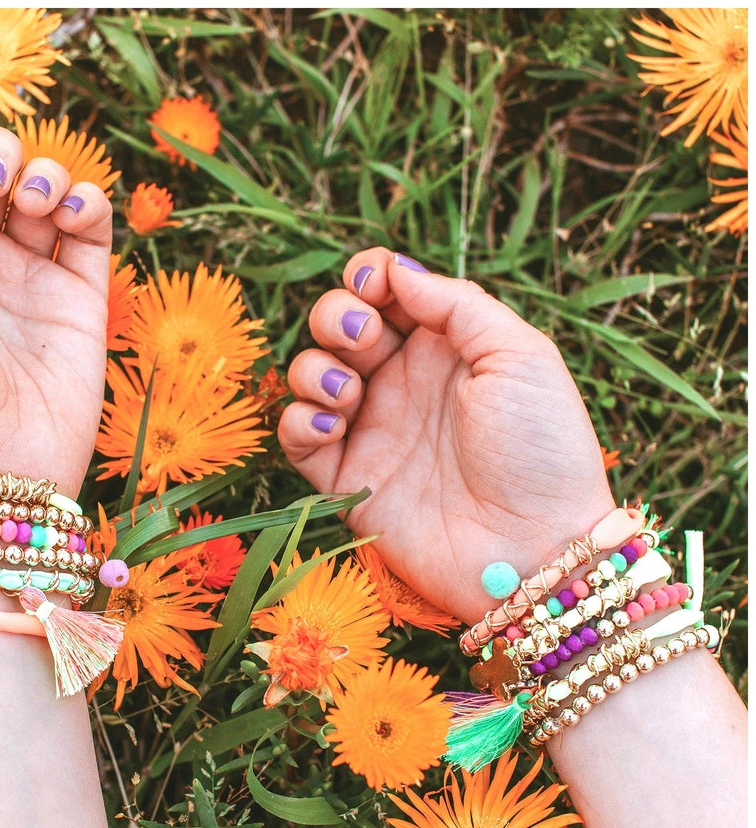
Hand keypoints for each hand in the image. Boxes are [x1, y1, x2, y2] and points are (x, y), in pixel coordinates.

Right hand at [277, 249, 615, 623]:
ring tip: (349, 391)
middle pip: (339, 324)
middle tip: (362, 335)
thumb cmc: (541, 449)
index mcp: (444, 347)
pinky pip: (297, 437)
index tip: (372, 285)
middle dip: (335, 315)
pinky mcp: (347, 478)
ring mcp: (372, 430)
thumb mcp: (519, 355)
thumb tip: (394, 269)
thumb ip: (456, 304)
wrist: (534, 547)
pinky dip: (299, 421)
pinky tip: (333, 427)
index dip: (367, 277)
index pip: (387, 292)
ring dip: (314, 368)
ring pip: (310, 375)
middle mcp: (402, 382)